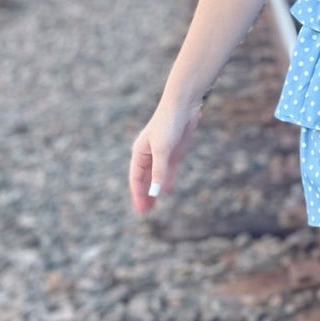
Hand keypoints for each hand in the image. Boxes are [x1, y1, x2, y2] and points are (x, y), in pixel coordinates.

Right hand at [129, 96, 202, 215]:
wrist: (183, 107)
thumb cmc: (168, 124)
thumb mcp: (162, 150)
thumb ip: (159, 172)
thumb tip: (154, 192)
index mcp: (140, 153)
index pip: (136, 179)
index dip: (138, 195)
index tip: (140, 210)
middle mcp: (149, 156)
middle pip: (144, 180)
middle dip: (144, 196)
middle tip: (144, 213)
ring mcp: (162, 155)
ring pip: (156, 177)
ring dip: (154, 191)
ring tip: (153, 207)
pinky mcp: (174, 153)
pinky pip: (168, 171)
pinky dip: (167, 182)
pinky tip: (167, 192)